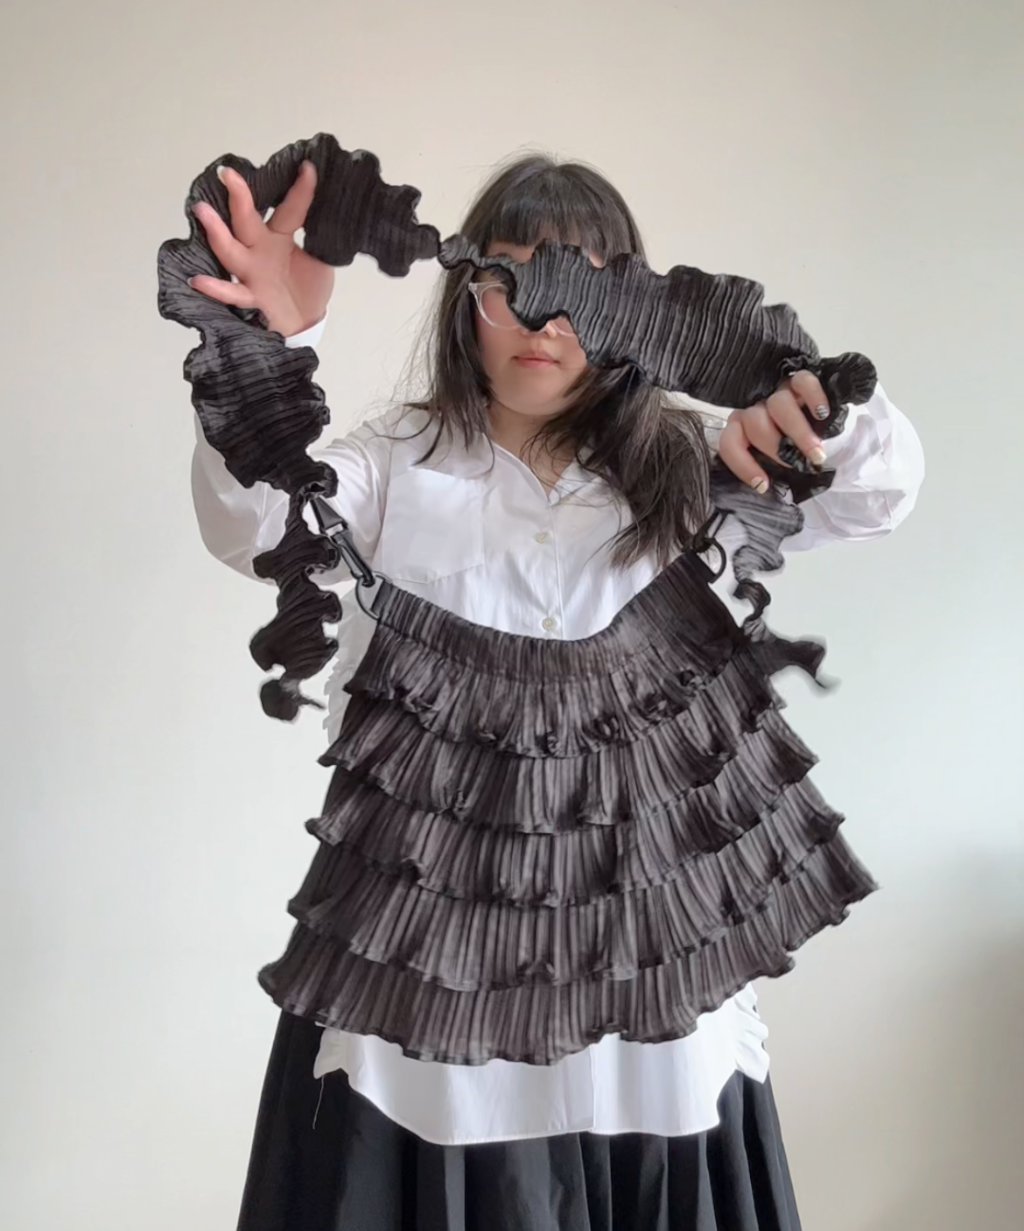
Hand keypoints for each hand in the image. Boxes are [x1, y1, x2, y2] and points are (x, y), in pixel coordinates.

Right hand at [189, 163, 334, 337]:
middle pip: (246, 220)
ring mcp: (253, 272)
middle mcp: (261, 250)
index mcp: (280, 237)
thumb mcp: (321, 260)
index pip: (291, 209)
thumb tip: (332, 214)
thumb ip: (320, 239)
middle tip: (227, 174)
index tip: (308, 166)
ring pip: (231, 250)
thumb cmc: (308, 289)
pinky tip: (198, 280)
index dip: (300, 190)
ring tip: (203, 212)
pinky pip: (231, 292)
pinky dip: (215, 288)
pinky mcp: (252, 296)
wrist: (304, 323)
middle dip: (238, 196)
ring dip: (217, 232)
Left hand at [718, 371, 831, 493]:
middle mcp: (756, 407)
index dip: (742, 466)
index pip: (729, 442)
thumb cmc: (794, 445)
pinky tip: (822, 414)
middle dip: (775, 448)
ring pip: (779, 405)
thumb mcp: (778, 458)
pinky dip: (813, 397)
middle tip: (797, 464)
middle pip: (755, 423)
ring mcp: (777, 390)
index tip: (763, 485)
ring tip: (816, 453)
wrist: (820, 424)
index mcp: (743, 427)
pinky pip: (803, 381)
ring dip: (798, 432)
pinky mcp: (799, 379)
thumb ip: (768, 467)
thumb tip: (767, 487)